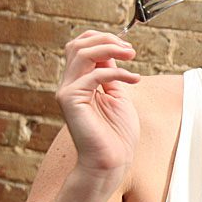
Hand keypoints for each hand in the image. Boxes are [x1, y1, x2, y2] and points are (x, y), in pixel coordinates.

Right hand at [56, 30, 140, 184]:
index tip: (127, 48)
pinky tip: (134, 79)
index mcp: (80, 83)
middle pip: (78, 45)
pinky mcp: (70, 100)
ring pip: (81, 53)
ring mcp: (67, 91)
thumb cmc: (117, 135)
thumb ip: (112, 74)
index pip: (82, 47)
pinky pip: (93, 75)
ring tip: (131, 55)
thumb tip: (113, 52)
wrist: (111, 161)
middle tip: (129, 49)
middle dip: (105, 39)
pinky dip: (117, 72)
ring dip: (109, 48)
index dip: (103, 40)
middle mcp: (70, 84)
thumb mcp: (118, 96)